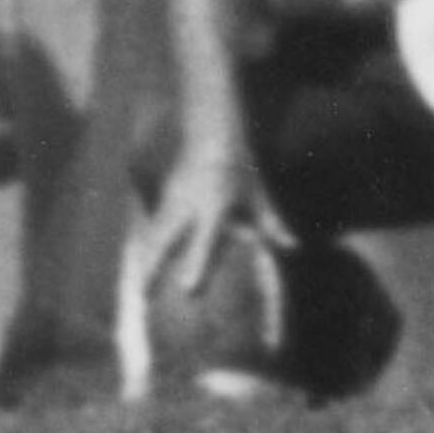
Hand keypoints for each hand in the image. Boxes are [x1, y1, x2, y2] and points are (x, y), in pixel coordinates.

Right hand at [141, 137, 281, 302]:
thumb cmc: (239, 167)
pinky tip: (142, 267)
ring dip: (145, 262)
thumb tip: (293, 247)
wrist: (210, 134)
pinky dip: (145, 247)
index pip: (204, 237)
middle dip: (154, 268)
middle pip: (166, 239)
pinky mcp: (162, 195)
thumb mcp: (257, 192)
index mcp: (216, 202)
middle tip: (145, 298)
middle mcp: (190, 202)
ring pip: (153, 234)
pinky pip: (151, 226)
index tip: (187, 289)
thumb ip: (271, 221)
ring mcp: (172, 197)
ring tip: (140, 292)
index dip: (196, 263)